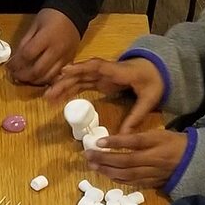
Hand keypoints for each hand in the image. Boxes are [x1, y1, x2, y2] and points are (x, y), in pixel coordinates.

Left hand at [8, 9, 81, 85]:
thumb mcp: (35, 24)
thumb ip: (25, 42)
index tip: (9, 66)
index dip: (16, 63)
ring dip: (34, 81)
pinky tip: (38, 77)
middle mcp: (57, 50)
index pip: (27, 55)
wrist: (74, 13)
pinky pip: (57, 76)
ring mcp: (65, 57)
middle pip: (37, 70)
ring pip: (48, 77)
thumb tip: (15, 59)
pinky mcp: (70, 61)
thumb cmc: (52, 16)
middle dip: (23, 76)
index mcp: (46, 37)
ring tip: (25, 78)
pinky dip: (45, 79)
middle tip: (15, 75)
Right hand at [46, 56, 164, 131]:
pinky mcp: (99, 80)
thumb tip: (124, 137)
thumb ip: (136, 116)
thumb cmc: (154, 80)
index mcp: (118, 71)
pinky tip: (57, 96)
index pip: (98, 66)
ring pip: (78, 78)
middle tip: (48, 94)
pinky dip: (69, 89)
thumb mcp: (149, 99)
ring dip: (62, 86)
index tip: (64, 72)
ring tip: (47, 97)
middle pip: (82, 73)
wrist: (156, 67)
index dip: (81, 68)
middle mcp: (106, 70)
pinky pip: (81, 83)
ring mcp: (101, 74)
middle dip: (64, 82)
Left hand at [84, 128, 188, 188]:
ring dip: (108, 171)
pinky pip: (132, 182)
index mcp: (158, 143)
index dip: (116, 142)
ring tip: (93, 165)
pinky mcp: (151, 183)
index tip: (98, 141)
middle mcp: (154, 160)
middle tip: (88, 155)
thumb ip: (140, 137)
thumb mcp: (160, 134)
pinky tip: (106, 174)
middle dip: (105, 159)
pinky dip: (117, 179)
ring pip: (127, 174)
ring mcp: (153, 173)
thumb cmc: (173, 143)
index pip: (135, 142)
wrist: (193, 162)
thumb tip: (115, 140)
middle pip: (127, 161)